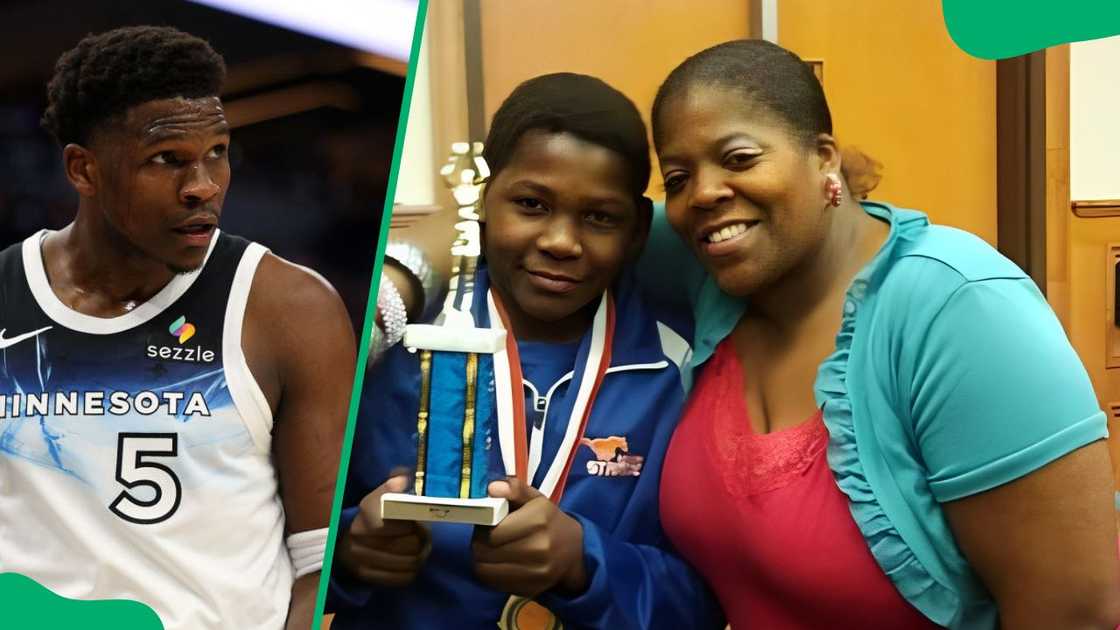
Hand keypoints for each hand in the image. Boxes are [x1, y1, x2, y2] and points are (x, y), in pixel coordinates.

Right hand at [338, 474, 430, 586]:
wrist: (352, 541)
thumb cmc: (378, 515)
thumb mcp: (384, 495)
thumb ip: (395, 484)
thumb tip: (402, 478)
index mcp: (366, 510)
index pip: (395, 521)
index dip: (410, 524)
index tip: (416, 522)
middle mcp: (358, 534)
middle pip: (407, 544)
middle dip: (421, 540)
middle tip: (425, 535)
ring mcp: (360, 558)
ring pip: (408, 562)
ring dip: (420, 555)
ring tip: (421, 547)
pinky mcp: (367, 576)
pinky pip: (402, 578)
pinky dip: (412, 571)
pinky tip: (411, 561)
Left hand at [471, 477, 586, 597]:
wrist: (574, 551)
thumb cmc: (548, 521)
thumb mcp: (535, 499)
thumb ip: (514, 489)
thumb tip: (492, 488)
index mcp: (538, 521)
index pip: (492, 532)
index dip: (482, 528)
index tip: (486, 524)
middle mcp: (538, 548)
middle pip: (485, 552)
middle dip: (479, 543)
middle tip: (486, 538)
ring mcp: (535, 572)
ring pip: (485, 570)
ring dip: (481, 560)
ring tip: (490, 550)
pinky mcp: (530, 589)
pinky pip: (494, 584)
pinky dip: (489, 574)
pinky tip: (497, 564)